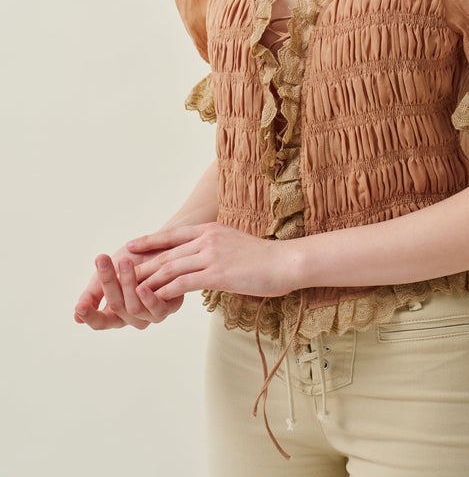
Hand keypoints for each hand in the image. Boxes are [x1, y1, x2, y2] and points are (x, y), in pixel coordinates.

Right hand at [74, 245, 183, 329]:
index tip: (80, 308)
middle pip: (116, 308)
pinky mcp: (170, 306)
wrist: (160, 246)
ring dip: (127, 283)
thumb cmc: (132, 261)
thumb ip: (92, 294)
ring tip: (123, 262)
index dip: (90, 316)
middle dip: (108, 282)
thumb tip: (76, 314)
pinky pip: (157, 309)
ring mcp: (150, 315)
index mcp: (116, 314)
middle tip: (102, 259)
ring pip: (134, 308)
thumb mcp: (107, 276)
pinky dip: (148, 299)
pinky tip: (141, 287)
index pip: (100, 322)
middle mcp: (133, 318)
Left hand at [130, 223, 296, 299]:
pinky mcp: (217, 274)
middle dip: (142, 264)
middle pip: (166, 253)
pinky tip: (153, 301)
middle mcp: (207, 239)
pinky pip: (183, 284)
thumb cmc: (265, 259)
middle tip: (119, 273)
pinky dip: (165, 292)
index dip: (149, 241)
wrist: (286, 261)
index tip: (130, 245)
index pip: (172, 235)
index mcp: (210, 230)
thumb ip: (215, 249)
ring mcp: (211, 255)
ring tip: (129, 291)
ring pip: (170, 269)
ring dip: (148, 281)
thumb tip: (203, 259)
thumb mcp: (235, 245)